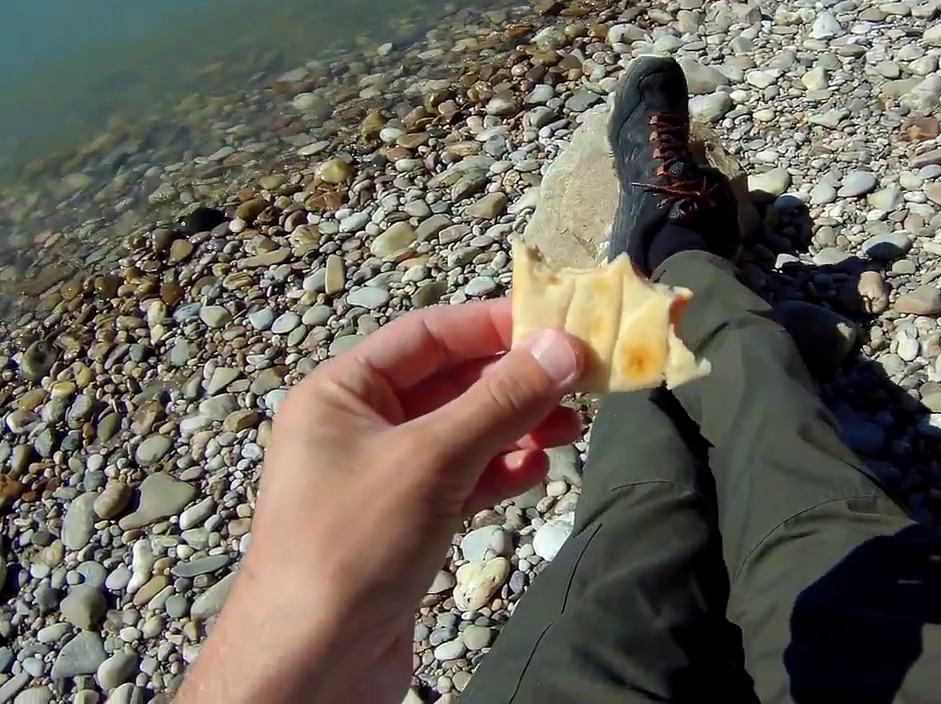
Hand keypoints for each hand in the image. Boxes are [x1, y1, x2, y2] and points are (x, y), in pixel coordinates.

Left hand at [178, 299, 583, 703]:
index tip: (555, 325)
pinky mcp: (404, 525)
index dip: (492, 326)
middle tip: (579, 381)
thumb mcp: (431, 459)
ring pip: (462, 434)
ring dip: (516, 428)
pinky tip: (533, 473)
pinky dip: (499, 473)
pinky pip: (460, 481)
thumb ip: (500, 401)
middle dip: (514, 383)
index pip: (427, 335)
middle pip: (450, 384)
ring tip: (571, 428)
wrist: (311, 665)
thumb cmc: (349, 547)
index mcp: (341, 393)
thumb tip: (561, 348)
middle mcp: (357, 428)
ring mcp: (381, 479)